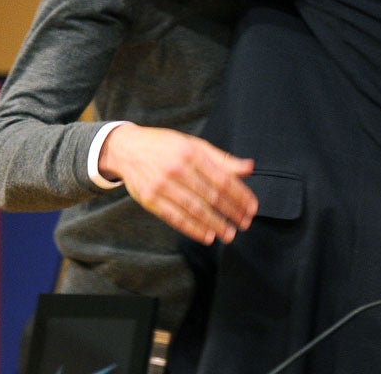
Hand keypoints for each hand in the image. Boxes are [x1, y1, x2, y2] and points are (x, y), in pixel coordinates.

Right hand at [98, 124, 257, 244]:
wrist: (127, 149)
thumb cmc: (166, 146)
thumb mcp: (194, 144)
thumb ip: (222, 159)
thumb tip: (249, 168)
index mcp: (191, 152)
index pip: (222, 178)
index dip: (240, 195)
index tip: (252, 208)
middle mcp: (177, 168)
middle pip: (211, 195)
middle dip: (231, 212)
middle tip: (245, 224)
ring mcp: (161, 185)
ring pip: (194, 209)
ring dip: (215, 224)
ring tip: (229, 234)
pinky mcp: (150, 200)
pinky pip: (175, 218)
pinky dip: (193, 229)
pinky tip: (207, 235)